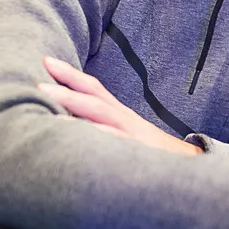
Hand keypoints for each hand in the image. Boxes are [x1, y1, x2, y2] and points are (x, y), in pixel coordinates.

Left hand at [39, 57, 200, 156]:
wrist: (189, 167)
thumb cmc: (149, 152)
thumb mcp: (125, 134)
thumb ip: (101, 127)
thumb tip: (67, 122)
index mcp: (120, 114)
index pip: (93, 88)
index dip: (70, 74)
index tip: (46, 61)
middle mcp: (125, 120)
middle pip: (94, 99)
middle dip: (67, 89)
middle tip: (38, 83)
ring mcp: (132, 136)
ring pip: (103, 119)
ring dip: (77, 112)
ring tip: (51, 113)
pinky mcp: (138, 154)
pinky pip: (115, 145)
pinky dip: (98, 140)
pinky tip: (79, 141)